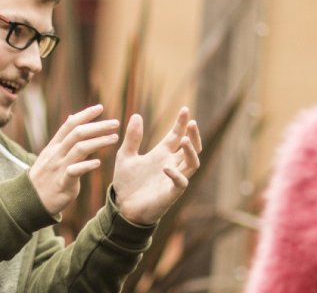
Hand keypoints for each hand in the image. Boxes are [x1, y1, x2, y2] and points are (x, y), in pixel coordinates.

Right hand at [31, 105, 118, 216]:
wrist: (29, 201)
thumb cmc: (45, 177)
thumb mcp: (50, 154)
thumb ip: (63, 138)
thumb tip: (72, 117)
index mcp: (54, 146)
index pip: (70, 124)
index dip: (85, 115)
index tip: (100, 107)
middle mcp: (56, 154)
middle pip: (77, 133)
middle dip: (98, 126)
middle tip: (116, 123)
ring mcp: (58, 167)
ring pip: (79, 149)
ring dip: (98, 141)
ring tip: (114, 138)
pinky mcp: (62, 183)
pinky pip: (74, 171)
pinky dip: (87, 166)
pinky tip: (98, 163)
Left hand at [112, 107, 203, 225]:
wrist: (123, 207)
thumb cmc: (127, 183)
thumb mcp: (125, 156)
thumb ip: (132, 138)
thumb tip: (136, 115)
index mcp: (162, 154)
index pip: (176, 135)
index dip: (181, 123)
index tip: (184, 110)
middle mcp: (171, 164)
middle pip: (190, 148)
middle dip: (193, 135)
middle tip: (192, 122)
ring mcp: (173, 179)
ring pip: (192, 163)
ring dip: (190, 152)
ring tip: (184, 140)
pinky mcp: (170, 193)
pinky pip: (181, 183)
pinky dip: (176, 175)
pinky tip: (166, 168)